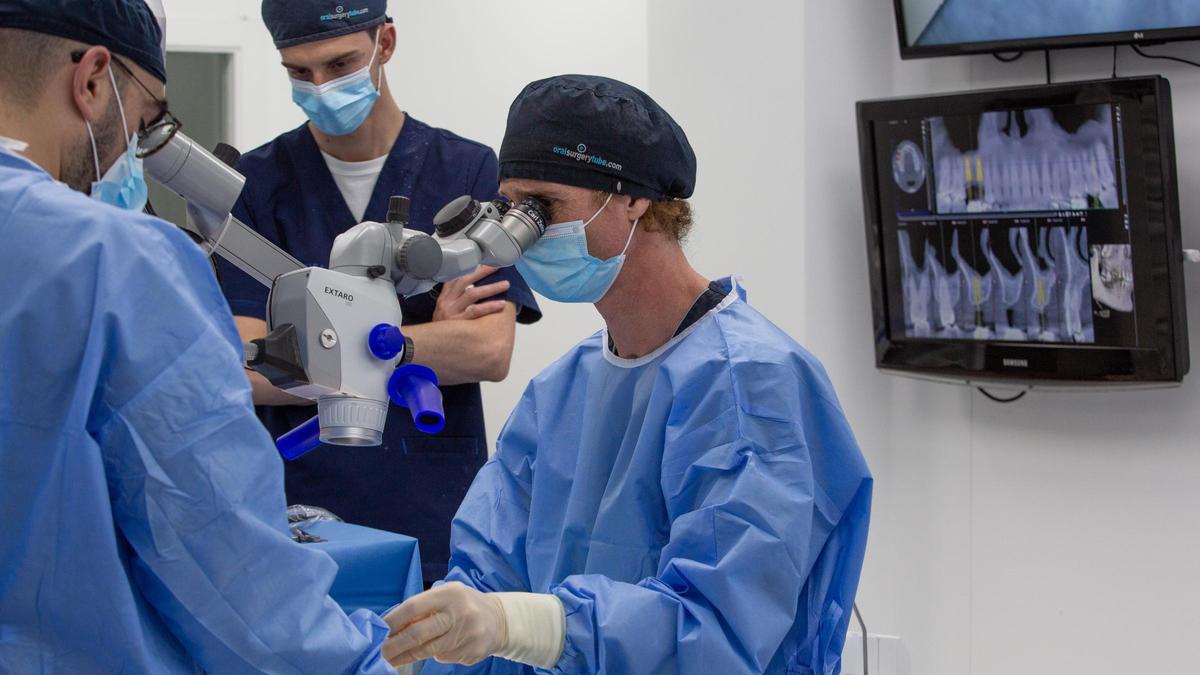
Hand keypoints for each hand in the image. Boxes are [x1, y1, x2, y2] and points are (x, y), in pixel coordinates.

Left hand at [382, 582, 507, 666]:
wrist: (499, 620)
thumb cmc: (463, 604)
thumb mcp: (446, 595)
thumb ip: (423, 607)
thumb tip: (392, 625)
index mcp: (451, 594)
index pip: (413, 608)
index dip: (393, 621)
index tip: (378, 630)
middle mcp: (460, 614)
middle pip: (418, 634)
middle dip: (394, 645)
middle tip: (378, 652)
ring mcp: (467, 636)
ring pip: (428, 650)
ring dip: (405, 656)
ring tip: (390, 659)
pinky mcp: (471, 653)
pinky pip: (443, 657)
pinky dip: (433, 655)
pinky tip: (433, 649)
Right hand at [432, 266, 510, 321]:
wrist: (429, 344)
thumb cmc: (442, 326)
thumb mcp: (444, 308)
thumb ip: (456, 296)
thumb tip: (474, 285)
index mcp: (445, 295)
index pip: (458, 276)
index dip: (472, 268)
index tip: (486, 261)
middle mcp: (447, 300)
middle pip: (466, 280)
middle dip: (483, 272)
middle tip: (498, 267)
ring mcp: (452, 311)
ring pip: (473, 294)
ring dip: (491, 288)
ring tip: (505, 284)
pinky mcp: (458, 323)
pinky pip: (476, 311)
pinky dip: (489, 306)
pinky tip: (501, 304)